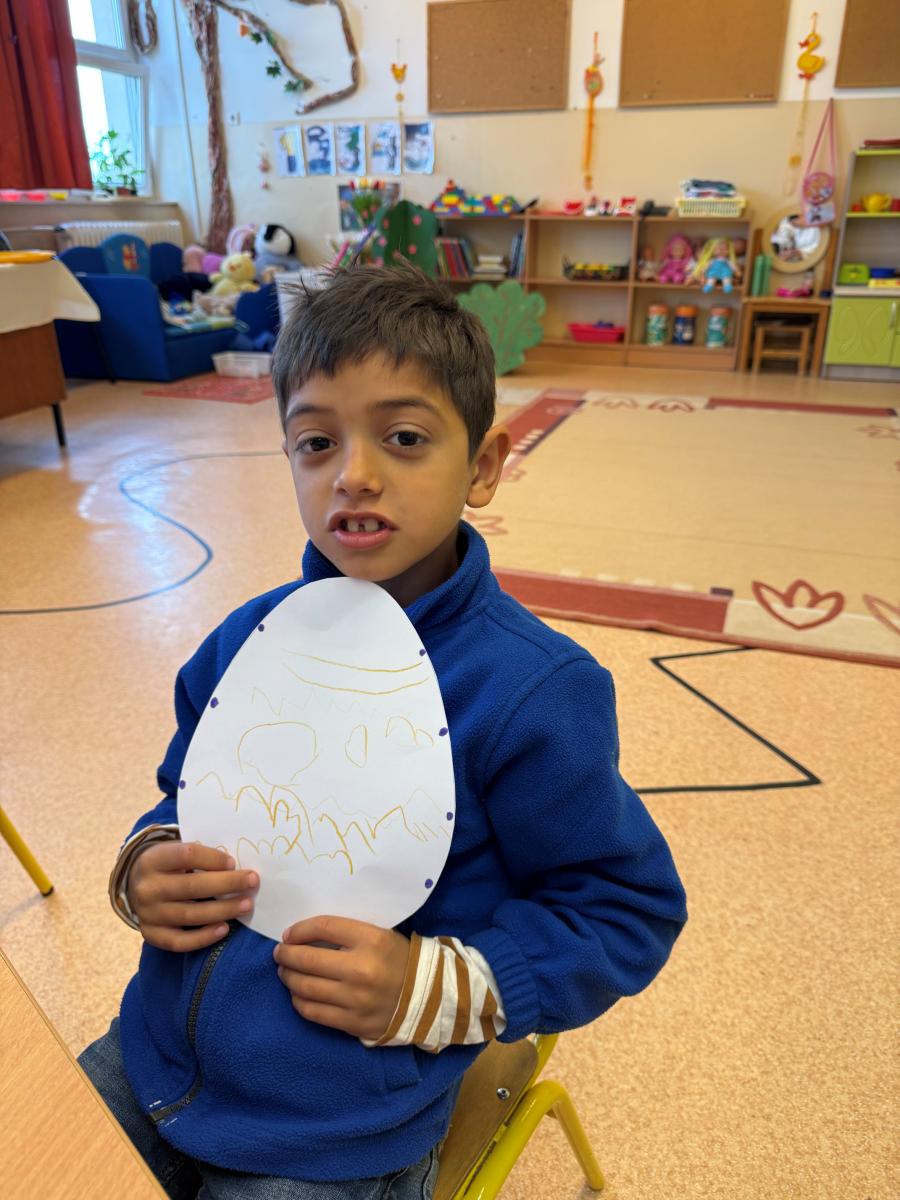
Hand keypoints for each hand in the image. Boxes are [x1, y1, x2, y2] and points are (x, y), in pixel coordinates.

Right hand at [128, 840, 257, 952]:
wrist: (137, 885)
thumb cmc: (168, 865)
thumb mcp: (175, 851)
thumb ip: (200, 856)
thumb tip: (236, 866)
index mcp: (153, 860)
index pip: (186, 855)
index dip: (213, 858)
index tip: (234, 862)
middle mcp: (147, 888)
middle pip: (191, 886)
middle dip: (227, 884)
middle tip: (253, 881)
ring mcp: (148, 914)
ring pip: (189, 915)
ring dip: (223, 911)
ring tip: (246, 905)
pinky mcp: (152, 935)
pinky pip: (179, 942)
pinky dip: (203, 937)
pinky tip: (224, 929)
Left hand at [273, 915, 409, 1039]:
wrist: (425, 996)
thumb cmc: (397, 959)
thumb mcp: (378, 935)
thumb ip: (345, 933)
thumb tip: (303, 935)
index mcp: (371, 940)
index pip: (323, 927)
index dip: (299, 930)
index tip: (288, 934)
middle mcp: (361, 969)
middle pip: (307, 959)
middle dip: (286, 955)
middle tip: (280, 953)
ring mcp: (355, 999)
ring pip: (305, 987)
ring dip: (288, 977)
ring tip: (285, 971)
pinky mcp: (351, 1023)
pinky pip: (313, 1012)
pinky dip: (299, 1000)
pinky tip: (298, 993)